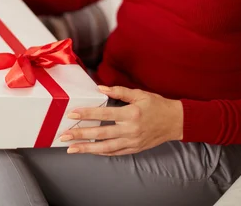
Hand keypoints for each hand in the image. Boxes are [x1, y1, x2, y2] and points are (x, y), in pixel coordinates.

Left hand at [61, 86, 182, 155]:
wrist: (175, 122)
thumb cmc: (157, 105)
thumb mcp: (139, 94)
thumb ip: (118, 91)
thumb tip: (100, 88)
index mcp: (131, 114)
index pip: (104, 114)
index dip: (87, 114)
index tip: (72, 114)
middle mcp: (130, 130)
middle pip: (101, 133)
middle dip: (80, 134)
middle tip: (64, 136)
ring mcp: (132, 141)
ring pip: (105, 147)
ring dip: (87, 148)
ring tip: (71, 149)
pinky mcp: (134, 149)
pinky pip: (114, 152)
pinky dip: (101, 152)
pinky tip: (89, 151)